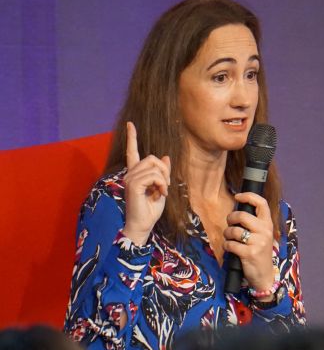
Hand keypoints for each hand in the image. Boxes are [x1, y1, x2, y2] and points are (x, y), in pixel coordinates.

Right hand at [122, 122, 170, 244]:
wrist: (143, 225)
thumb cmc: (151, 210)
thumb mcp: (161, 188)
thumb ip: (163, 173)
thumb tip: (165, 157)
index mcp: (135, 174)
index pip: (132, 152)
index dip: (131, 137)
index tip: (130, 124)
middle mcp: (130, 174)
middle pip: (152, 158)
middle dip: (164, 170)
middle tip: (166, 186)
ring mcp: (130, 178)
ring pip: (154, 166)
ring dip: (164, 179)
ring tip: (163, 192)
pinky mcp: (133, 185)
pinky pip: (154, 175)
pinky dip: (162, 184)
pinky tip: (160, 194)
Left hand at [223, 192, 274, 292]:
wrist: (264, 275)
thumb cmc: (259, 252)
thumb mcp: (261, 235)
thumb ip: (253, 223)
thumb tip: (236, 211)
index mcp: (268, 224)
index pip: (261, 203)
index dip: (248, 196)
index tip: (237, 196)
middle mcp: (265, 231)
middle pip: (242, 215)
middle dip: (231, 218)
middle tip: (230, 224)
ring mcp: (258, 243)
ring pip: (234, 230)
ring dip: (227, 234)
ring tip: (230, 239)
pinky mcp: (249, 254)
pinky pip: (230, 244)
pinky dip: (226, 246)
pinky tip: (230, 249)